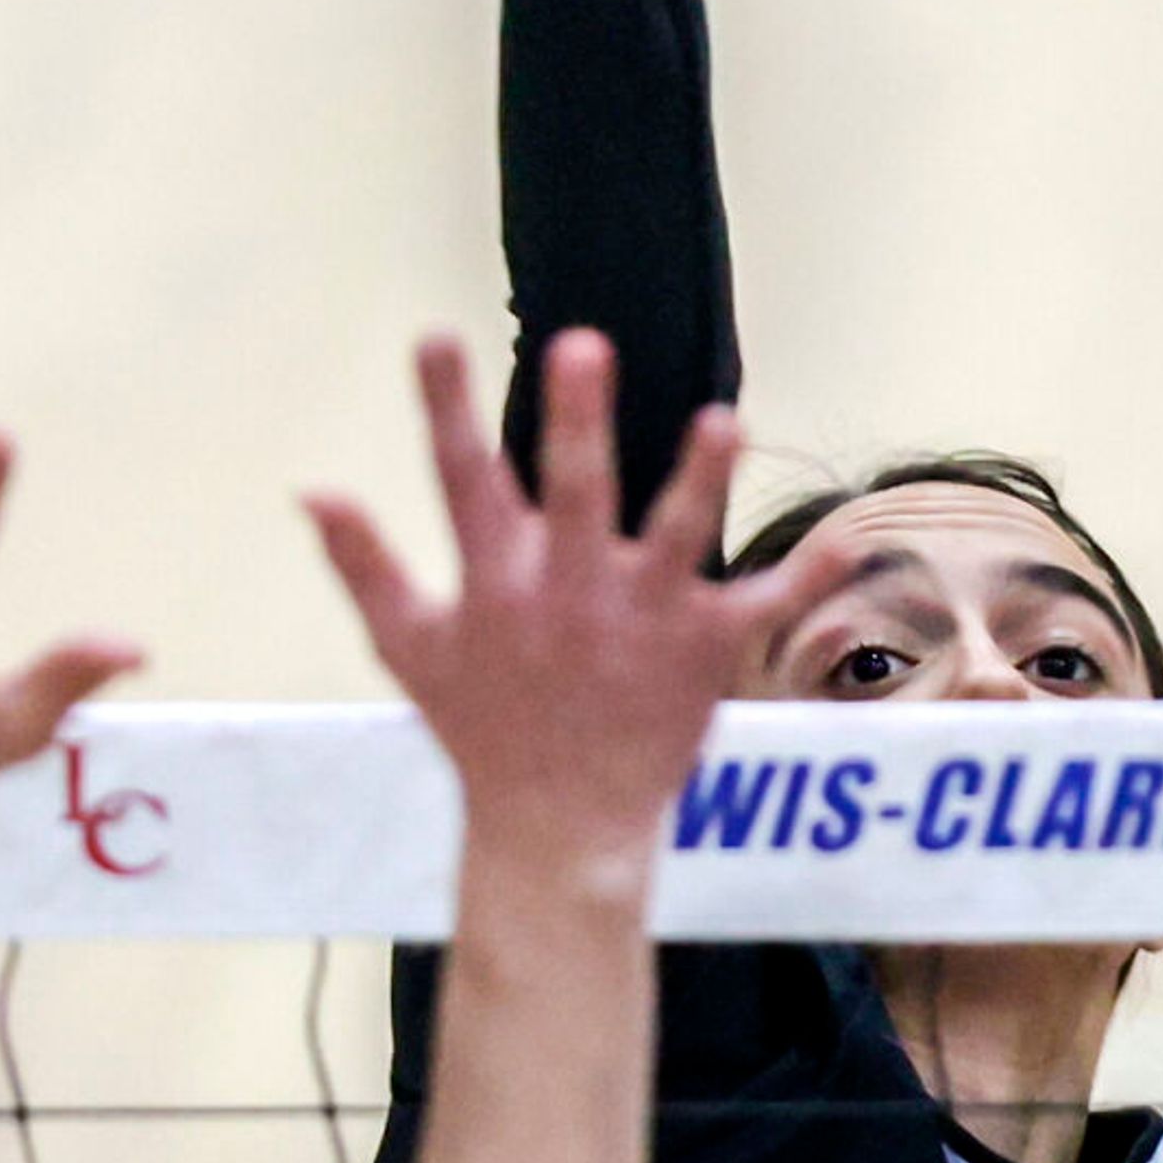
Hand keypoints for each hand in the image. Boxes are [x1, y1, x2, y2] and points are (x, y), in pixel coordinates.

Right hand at [307, 331, 830, 870]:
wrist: (558, 829)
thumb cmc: (482, 728)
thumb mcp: (409, 649)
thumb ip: (366, 566)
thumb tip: (311, 488)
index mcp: (497, 585)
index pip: (461, 481)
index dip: (445, 408)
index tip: (436, 334)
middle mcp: (568, 595)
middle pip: (571, 493)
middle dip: (575, 422)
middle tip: (582, 346)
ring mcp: (640, 622)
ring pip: (673, 538)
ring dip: (698, 481)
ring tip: (723, 421)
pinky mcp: (703, 653)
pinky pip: (762, 606)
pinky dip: (808, 577)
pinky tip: (850, 538)